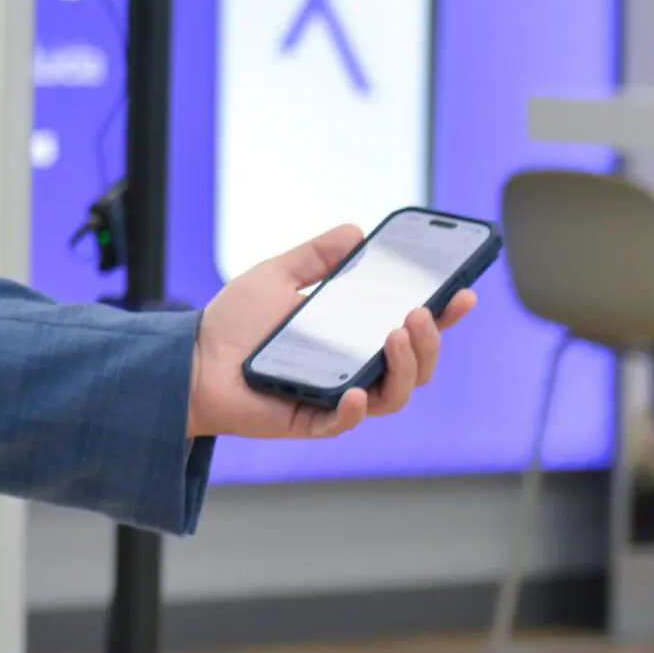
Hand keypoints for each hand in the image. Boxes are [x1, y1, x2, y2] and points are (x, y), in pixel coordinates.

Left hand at [184, 224, 476, 439]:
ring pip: (395, 395)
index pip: (412, 327)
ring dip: (406, 367)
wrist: (190, 359)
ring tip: (395, 333)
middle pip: (417, 365)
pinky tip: (354, 389)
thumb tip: (356, 231)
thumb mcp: (276, 276)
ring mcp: (337, 396)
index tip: (463, 291)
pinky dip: (354, 407)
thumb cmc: (233, 324)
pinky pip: (345, 421)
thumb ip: (315, 258)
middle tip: (420, 311)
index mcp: (354, 335)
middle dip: (431, 340)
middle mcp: (355, 368)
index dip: (444, 313)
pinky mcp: (311, 420)